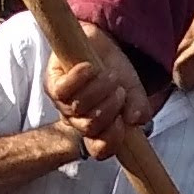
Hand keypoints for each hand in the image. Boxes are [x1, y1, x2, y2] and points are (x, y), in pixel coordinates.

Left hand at [44, 36, 154, 157]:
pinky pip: (62, 90)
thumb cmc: (115, 71)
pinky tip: (89, 68)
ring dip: (99, 90)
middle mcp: (78, 120)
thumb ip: (139, 107)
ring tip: (110, 76)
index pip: (99, 150)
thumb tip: (135, 119)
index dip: (111, 141)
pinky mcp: (54, 83)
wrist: (101, 43)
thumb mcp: (133, 90)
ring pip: (78, 107)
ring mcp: (64, 103)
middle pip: (90, 127)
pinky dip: (79, 78)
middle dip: (110, 108)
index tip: (123, 122)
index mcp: (98, 129)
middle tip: (120, 91)